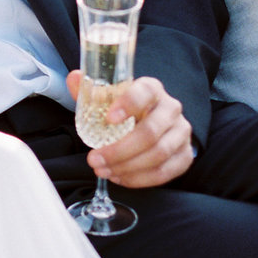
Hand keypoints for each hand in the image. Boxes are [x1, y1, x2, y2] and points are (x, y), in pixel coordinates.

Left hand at [67, 70, 194, 187]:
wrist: (148, 124)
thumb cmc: (125, 110)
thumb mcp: (108, 98)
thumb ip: (90, 91)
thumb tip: (73, 78)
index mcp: (151, 89)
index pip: (144, 92)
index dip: (128, 105)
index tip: (108, 118)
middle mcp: (171, 108)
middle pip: (150, 132)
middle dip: (119, 150)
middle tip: (94, 159)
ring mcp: (181, 132)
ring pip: (158, 154)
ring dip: (127, 167)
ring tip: (103, 170)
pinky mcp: (185, 155)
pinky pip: (165, 172)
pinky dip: (139, 179)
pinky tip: (120, 177)